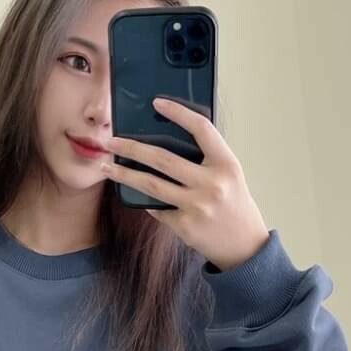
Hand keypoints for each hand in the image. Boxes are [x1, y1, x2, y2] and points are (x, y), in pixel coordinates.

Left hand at [101, 97, 270, 271]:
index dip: (179, 113)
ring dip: (124, 174)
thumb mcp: (230, 176)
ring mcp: (197, 206)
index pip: (201, 129)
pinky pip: (157, 208)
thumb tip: (166, 142)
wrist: (245, 247)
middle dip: (131, 148)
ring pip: (151, 184)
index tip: (157, 103)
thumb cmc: (235, 205)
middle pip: (163, 158)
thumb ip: (206, 160)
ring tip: (106, 166)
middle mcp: (212, 184)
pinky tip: (136, 195)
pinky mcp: (185, 226)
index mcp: (227, 164)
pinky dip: (146, 201)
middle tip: (110, 141)